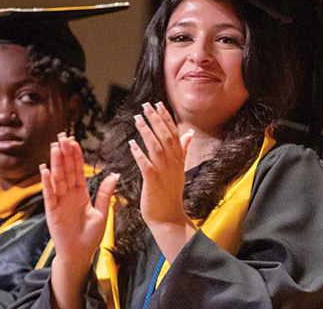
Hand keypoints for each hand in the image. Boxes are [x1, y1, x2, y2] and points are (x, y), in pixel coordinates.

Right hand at [40, 133, 117, 308]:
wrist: (80, 254)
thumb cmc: (91, 236)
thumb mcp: (102, 213)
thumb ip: (105, 193)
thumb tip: (114, 175)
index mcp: (80, 194)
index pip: (78, 171)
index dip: (76, 156)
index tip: (73, 142)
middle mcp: (68, 195)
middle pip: (66, 171)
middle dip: (64, 154)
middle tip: (62, 137)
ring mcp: (59, 202)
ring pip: (57, 179)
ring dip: (55, 163)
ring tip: (54, 148)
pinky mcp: (52, 211)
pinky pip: (49, 195)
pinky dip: (47, 183)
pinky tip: (45, 170)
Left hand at [130, 102, 195, 260]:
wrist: (169, 218)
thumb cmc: (171, 194)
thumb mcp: (179, 169)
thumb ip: (184, 150)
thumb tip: (190, 133)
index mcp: (179, 160)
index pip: (174, 134)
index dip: (166, 118)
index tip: (158, 104)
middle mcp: (174, 164)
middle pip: (166, 137)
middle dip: (156, 120)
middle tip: (146, 105)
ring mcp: (164, 173)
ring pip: (157, 147)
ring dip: (147, 131)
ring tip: (137, 118)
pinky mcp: (154, 182)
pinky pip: (146, 165)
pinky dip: (139, 153)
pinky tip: (132, 143)